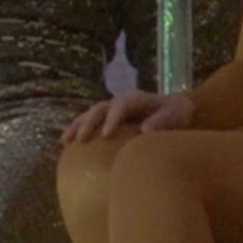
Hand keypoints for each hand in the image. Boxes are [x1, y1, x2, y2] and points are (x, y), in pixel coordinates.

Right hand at [60, 89, 195, 144]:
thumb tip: (144, 130)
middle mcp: (119, 102)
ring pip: (90, 115)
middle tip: (82, 139)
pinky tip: (66, 144)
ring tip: (66, 140)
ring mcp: (111, 110)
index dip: (113, 118)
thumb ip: (162, 121)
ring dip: (78, 126)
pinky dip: (77, 130)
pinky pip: (89, 124)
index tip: (107, 134)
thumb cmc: (175, 114)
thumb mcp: (175, 115)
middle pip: (101, 109)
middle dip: (90, 123)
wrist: (172, 110)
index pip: (121, 105)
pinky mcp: (107, 120)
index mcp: (135, 99)